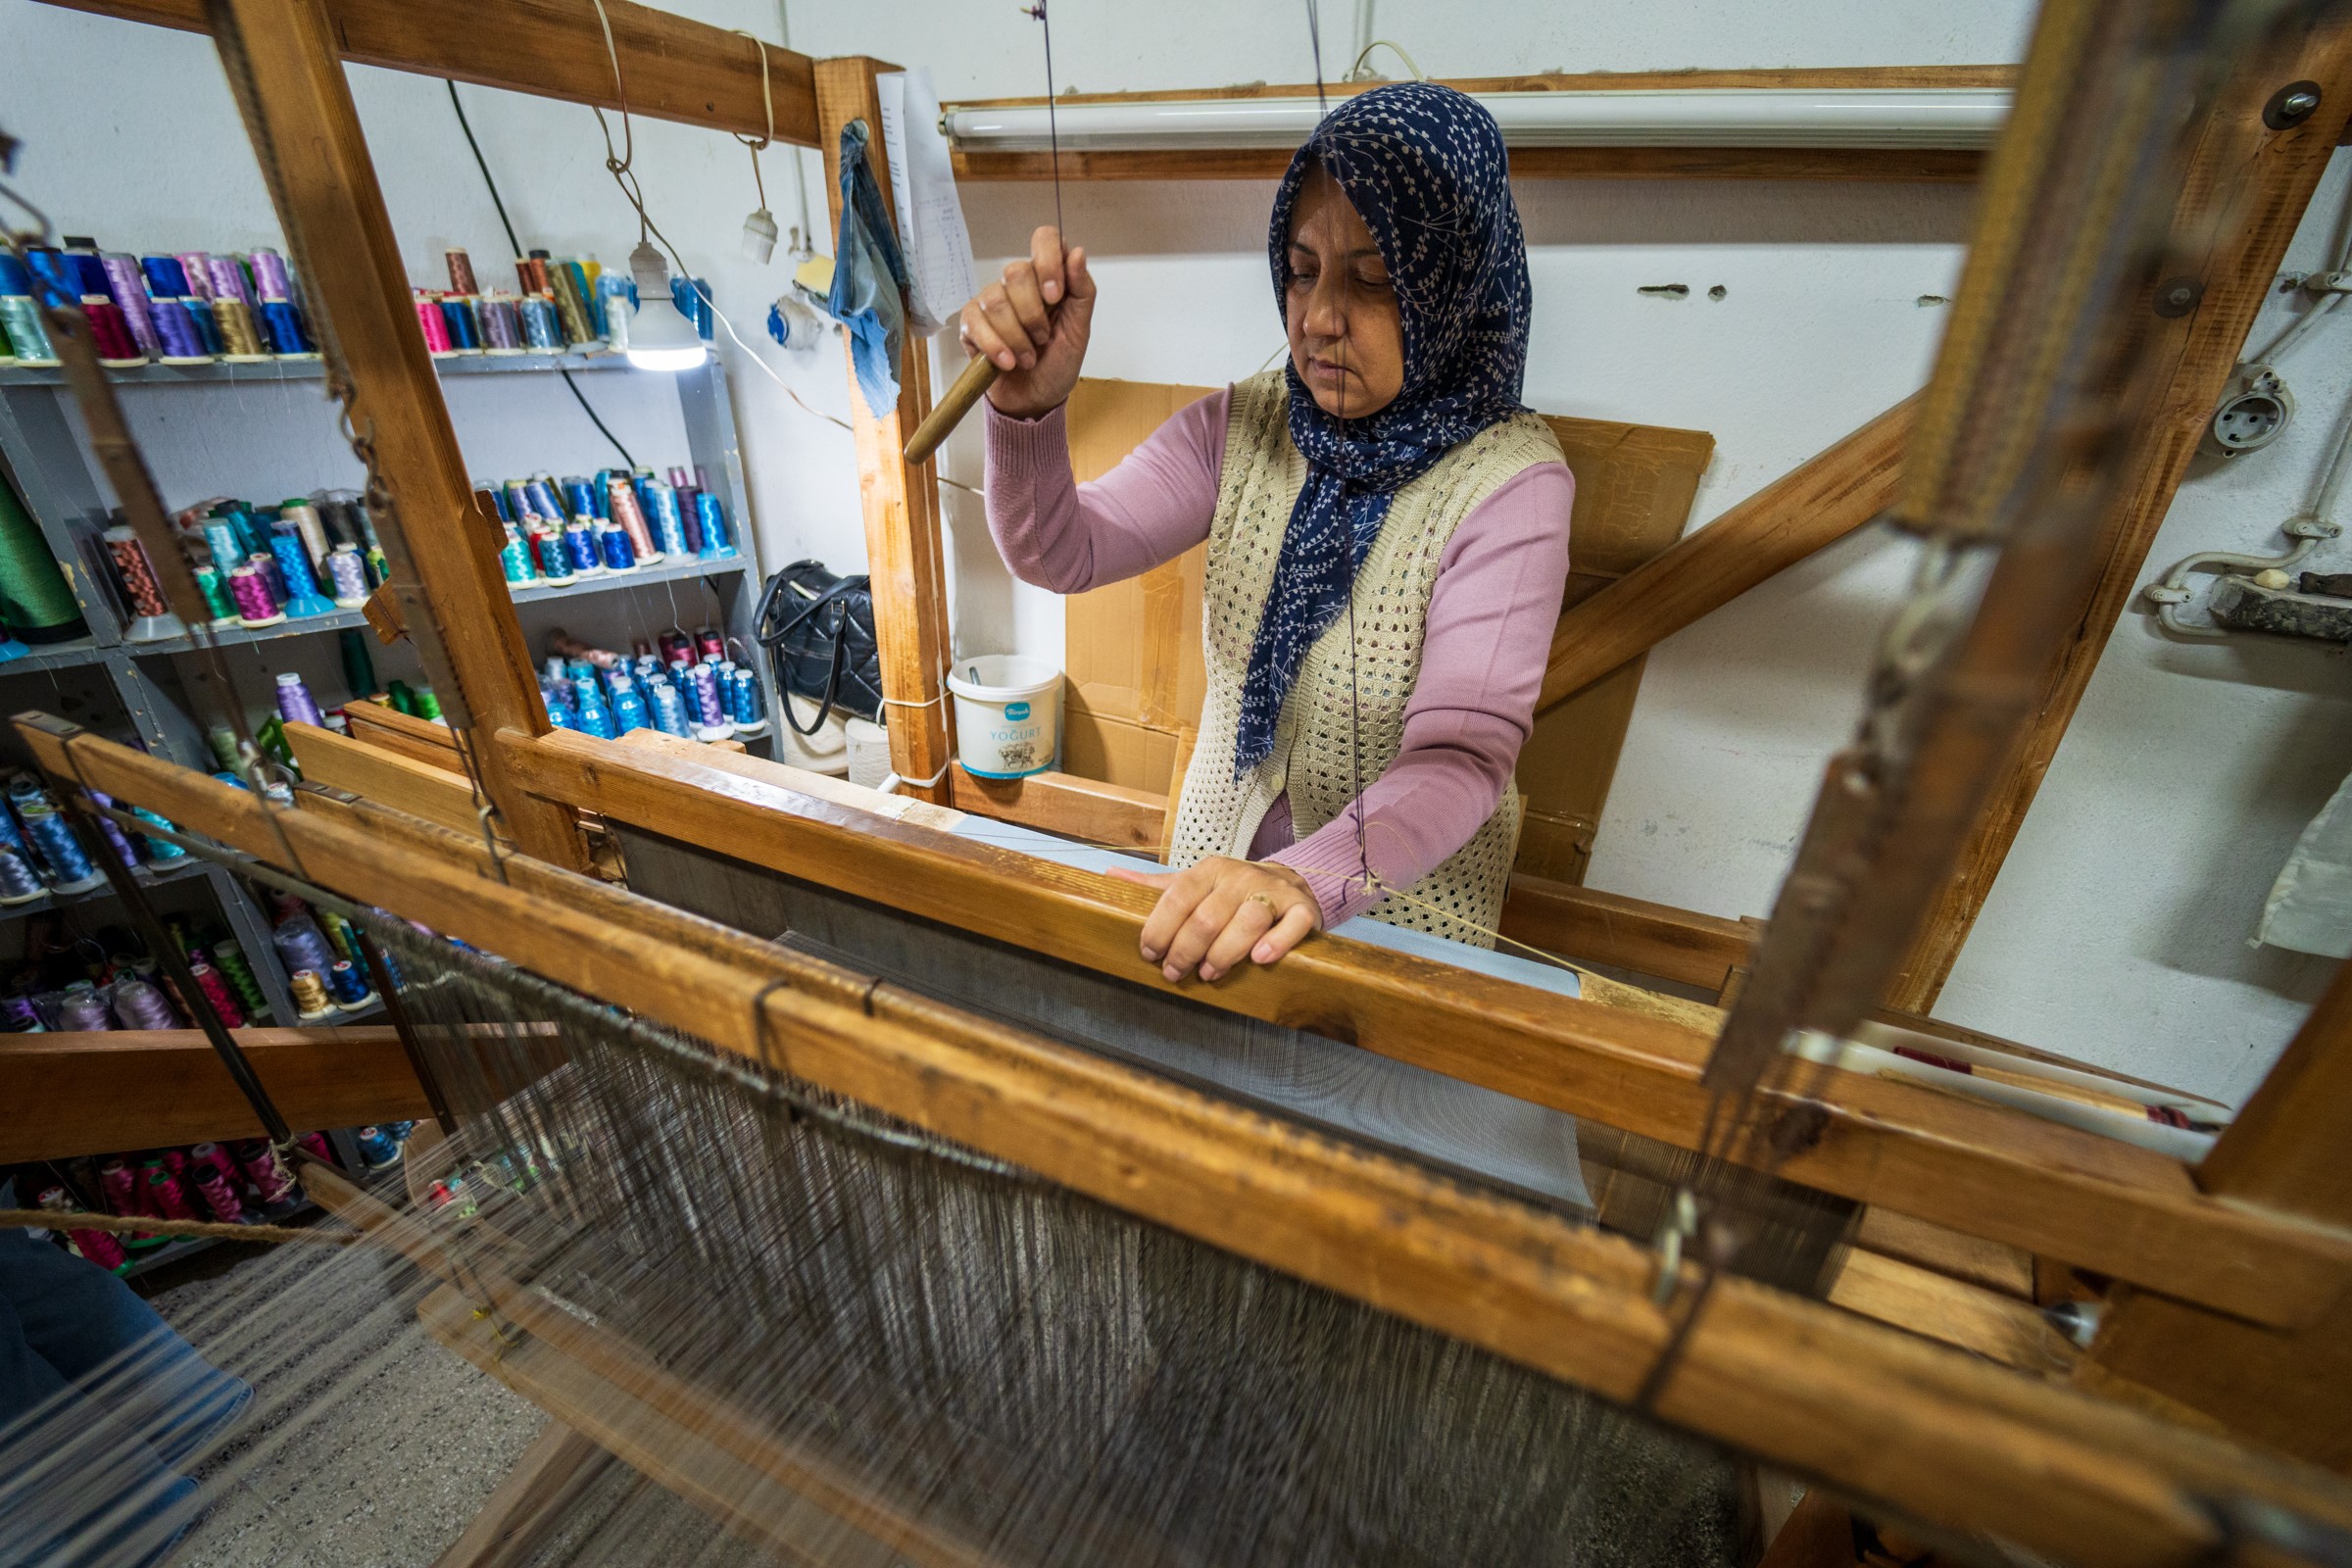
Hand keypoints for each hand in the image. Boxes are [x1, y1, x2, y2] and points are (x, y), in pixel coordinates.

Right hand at [961, 225, 1094, 418]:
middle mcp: (1018, 284)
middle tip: (1043, 339)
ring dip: (1017, 337)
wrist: (1035, 401)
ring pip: (996, 300)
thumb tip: (1077, 253)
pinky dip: (995, 346)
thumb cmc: (1058, 364)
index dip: (1048, 262)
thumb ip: (1082, 291)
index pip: (1044, 239)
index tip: (1055, 296)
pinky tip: (1006, 363)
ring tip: (1027, 359)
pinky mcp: (971, 323)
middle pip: (1017, 272)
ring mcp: (991, 301)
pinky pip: (975, 322)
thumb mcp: (1079, 331)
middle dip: (1033, 314)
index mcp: (1047, 278)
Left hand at [1109, 857, 1322, 982]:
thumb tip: (1110, 875)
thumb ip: (1157, 888)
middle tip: (1175, 973)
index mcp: (1210, 870)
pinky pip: (1292, 925)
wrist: (1290, 883)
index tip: (1149, 953)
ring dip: (1225, 952)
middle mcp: (1240, 877)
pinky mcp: (1303, 910)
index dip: (1159, 928)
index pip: (1178, 897)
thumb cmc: (1233, 893)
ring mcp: (1274, 892)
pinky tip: (1259, 959)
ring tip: (1211, 973)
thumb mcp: (1195, 886)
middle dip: (1186, 950)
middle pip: (1208, 917)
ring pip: (1248, 920)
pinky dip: (1276, 942)